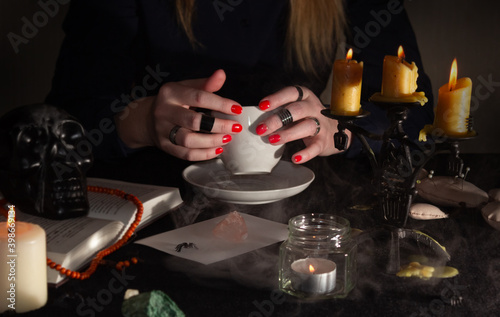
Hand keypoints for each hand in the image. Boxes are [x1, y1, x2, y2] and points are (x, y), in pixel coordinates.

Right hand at [116, 69, 242, 160]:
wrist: (148, 118)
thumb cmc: (175, 101)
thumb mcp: (186, 88)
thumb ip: (205, 84)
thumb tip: (221, 74)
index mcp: (171, 93)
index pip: (199, 97)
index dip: (220, 104)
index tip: (237, 109)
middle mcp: (164, 111)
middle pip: (194, 121)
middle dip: (218, 125)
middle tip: (235, 127)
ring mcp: (163, 131)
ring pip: (188, 141)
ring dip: (211, 141)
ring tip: (227, 138)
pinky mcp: (165, 146)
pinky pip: (186, 154)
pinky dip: (204, 154)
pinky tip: (217, 149)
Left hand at [254, 86, 350, 163]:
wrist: (336, 131)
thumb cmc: (307, 118)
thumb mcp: (296, 110)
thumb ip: (281, 112)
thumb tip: (258, 120)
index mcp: (305, 97)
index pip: (291, 93)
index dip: (277, 98)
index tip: (262, 106)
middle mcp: (314, 108)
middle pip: (296, 110)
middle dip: (277, 119)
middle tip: (261, 129)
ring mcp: (321, 124)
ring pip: (306, 126)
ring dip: (287, 134)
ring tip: (272, 140)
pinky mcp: (324, 141)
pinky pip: (315, 148)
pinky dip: (305, 154)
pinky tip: (295, 159)